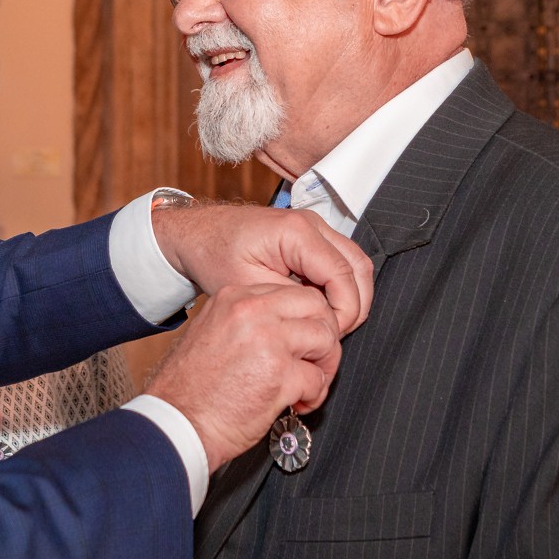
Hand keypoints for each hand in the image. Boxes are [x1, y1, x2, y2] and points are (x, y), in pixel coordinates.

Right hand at [143, 282, 340, 469]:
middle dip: (324, 336)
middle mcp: (253, 313)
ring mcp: (269, 342)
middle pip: (317, 307)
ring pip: (326, 339)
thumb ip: (246, 322)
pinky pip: (318, 379)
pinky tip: (297, 404)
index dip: (306, 319)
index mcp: (235, 298)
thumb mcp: (211, 333)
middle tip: (316, 361)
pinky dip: (314, 396)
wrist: (177, 422)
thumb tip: (284, 326)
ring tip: (309, 386)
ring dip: (325, 366)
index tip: (303, 341)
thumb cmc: (190, 388)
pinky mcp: (280, 376)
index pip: (293, 292)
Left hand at [151, 202, 371, 335]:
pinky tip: (321, 311)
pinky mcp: (314, 237)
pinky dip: (340, 288)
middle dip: (355, 306)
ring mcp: (316, 227)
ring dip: (351, 297)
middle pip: (359, 267)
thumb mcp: (248, 288)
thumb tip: (322, 321)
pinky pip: (342, 262)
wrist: (199, 235)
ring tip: (329, 326)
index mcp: (297, 232)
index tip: (329, 335)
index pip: (343, 275)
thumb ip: (289, 303)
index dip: (344, 311)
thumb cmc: (215, 256)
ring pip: (356, 264)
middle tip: (334, 335)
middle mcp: (313, 223)